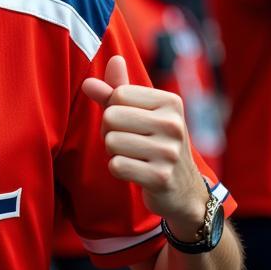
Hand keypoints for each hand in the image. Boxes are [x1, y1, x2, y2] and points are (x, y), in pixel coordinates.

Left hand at [82, 55, 208, 238]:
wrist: (183, 188)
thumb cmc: (154, 142)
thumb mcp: (139, 112)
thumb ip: (113, 93)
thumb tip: (87, 81)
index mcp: (171, 102)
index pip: (118, 94)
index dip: (114, 109)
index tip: (132, 123)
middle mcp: (174, 124)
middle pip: (111, 116)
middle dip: (110, 131)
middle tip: (130, 143)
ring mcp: (169, 152)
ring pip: (111, 141)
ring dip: (114, 152)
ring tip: (135, 156)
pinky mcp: (160, 177)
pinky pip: (116, 165)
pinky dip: (118, 169)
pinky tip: (136, 172)